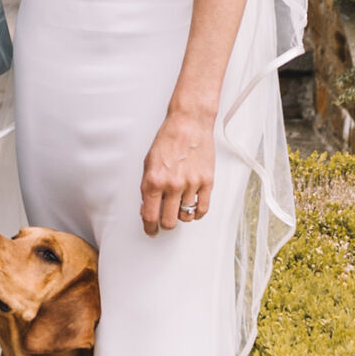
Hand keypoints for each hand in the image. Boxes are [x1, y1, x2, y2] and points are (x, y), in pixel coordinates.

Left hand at [140, 103, 213, 236]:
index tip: (151, 231)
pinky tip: (193, 207)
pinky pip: (202, 209)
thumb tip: (147, 207)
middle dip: (165, 224)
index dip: (149, 228)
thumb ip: (147, 187)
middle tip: (165, 220)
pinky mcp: (207, 182)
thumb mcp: (148, 163)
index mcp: (154, 180)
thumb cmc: (168, 139)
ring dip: (181, 215)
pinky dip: (197, 213)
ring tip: (179, 206)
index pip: (149, 216)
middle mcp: (172, 185)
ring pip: (186, 216)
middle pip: (169, 222)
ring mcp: (191, 184)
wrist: (189, 124)